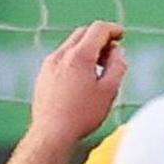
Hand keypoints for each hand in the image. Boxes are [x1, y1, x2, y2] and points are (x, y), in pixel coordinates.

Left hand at [27, 21, 125, 148]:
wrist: (51, 133)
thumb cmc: (82, 115)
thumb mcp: (109, 90)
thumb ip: (118, 66)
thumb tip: (117, 51)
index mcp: (79, 55)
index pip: (98, 29)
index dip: (113, 29)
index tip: (121, 35)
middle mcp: (61, 55)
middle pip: (83, 33)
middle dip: (100, 38)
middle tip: (111, 55)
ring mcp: (49, 64)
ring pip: (71, 45)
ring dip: (87, 49)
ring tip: (97, 70)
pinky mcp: (42, 75)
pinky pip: (61, 58)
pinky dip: (74, 60)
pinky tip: (81, 80)